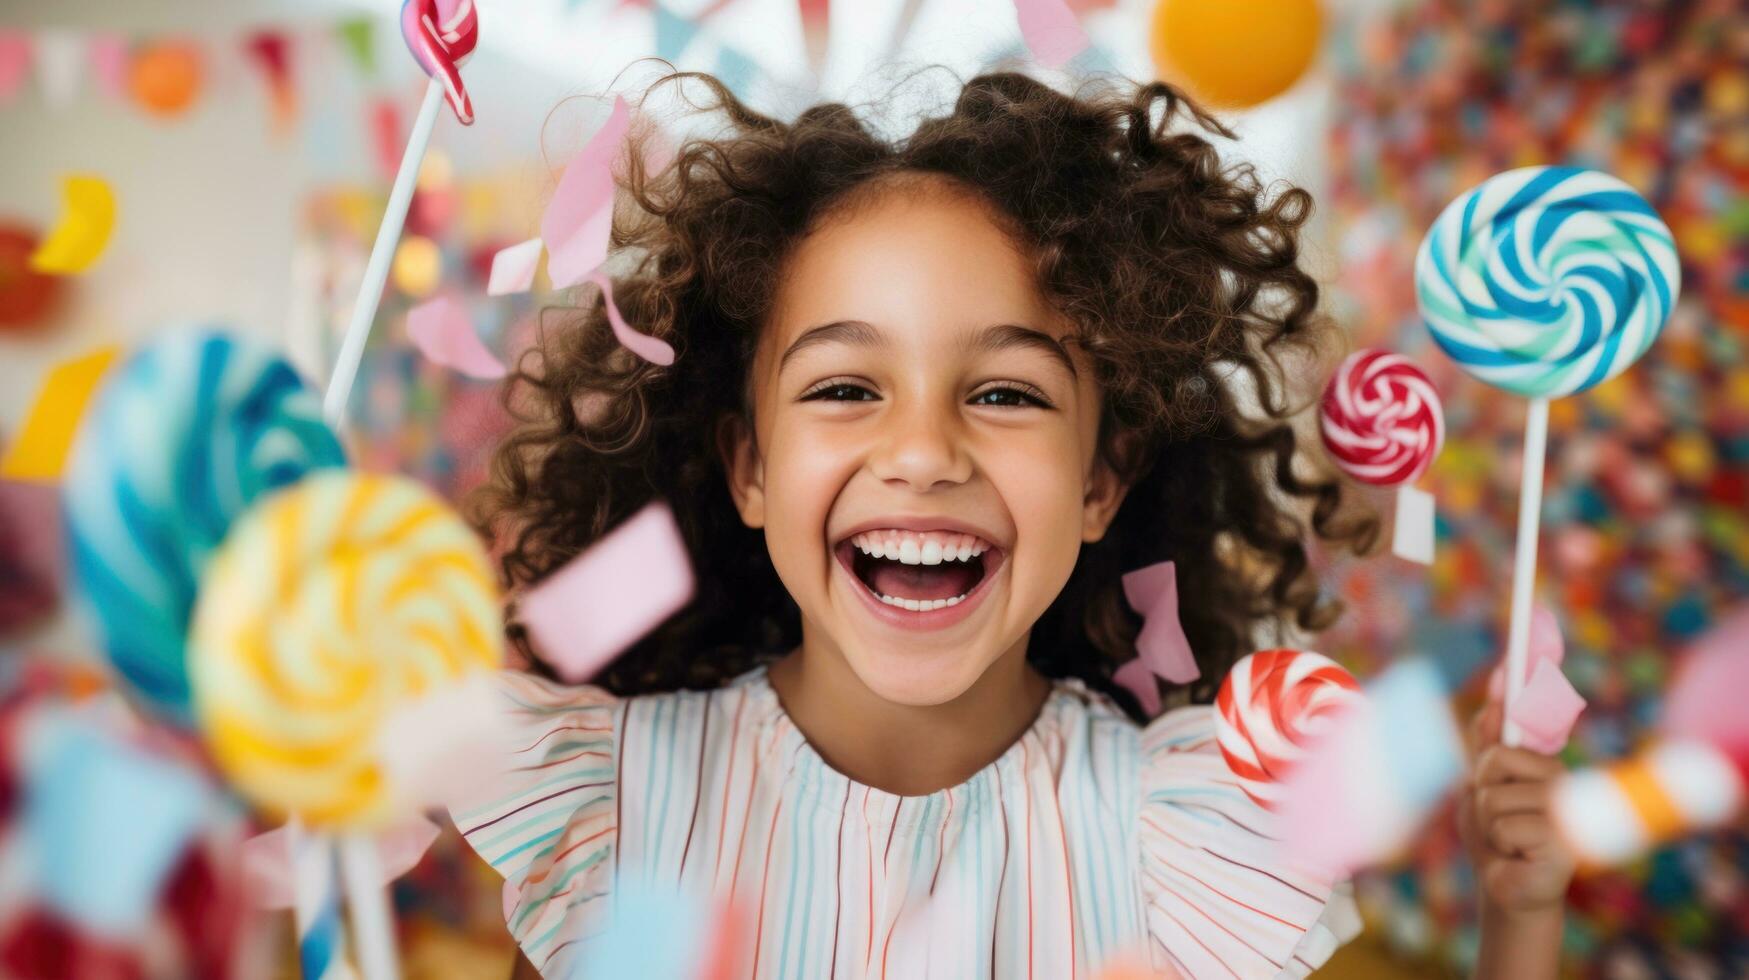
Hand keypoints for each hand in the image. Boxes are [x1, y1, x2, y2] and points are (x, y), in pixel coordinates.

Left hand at [1457, 695, 1576, 914]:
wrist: (1509, 887)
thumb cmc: (1496, 833)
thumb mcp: (1482, 784)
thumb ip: (1487, 744)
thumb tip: (1496, 695)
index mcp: (1541, 760)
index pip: (1533, 714)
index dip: (1526, 679)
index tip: (1521, 640)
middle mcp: (1561, 777)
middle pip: (1496, 758)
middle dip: (1482, 789)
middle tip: (1496, 814)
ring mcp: (1567, 808)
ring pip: (1495, 796)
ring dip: (1489, 823)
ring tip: (1507, 838)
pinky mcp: (1567, 841)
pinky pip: (1507, 827)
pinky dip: (1501, 845)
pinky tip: (1519, 855)